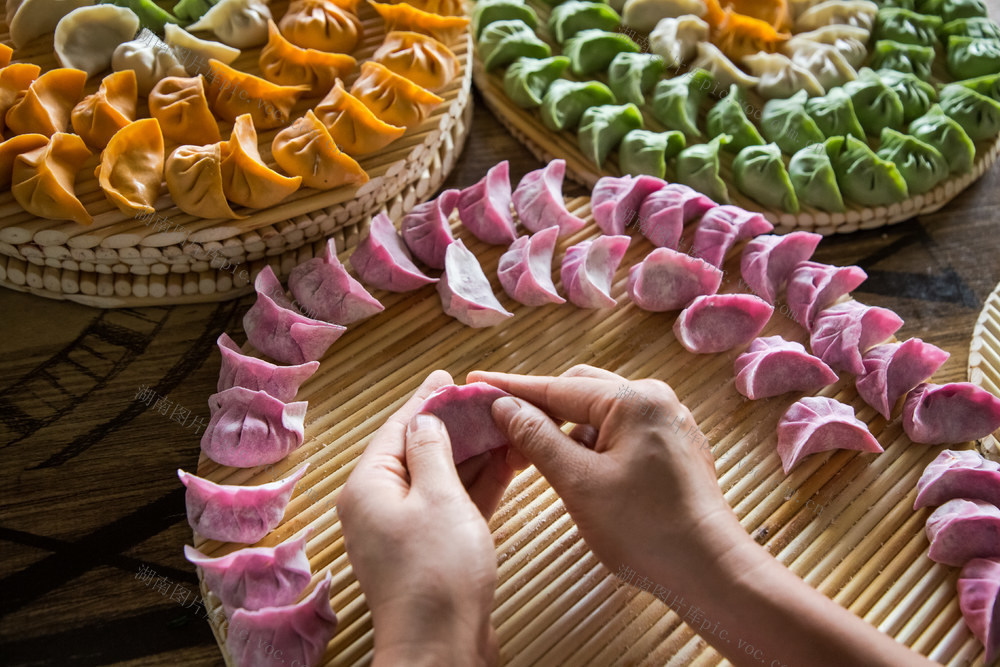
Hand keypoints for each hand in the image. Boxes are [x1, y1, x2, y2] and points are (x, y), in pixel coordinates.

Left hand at [338, 370, 506, 666]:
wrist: (442, 646)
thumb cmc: (437, 571)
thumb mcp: (438, 496)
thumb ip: (432, 450)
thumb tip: (424, 420)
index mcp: (368, 487)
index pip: (397, 429)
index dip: (425, 401)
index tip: (446, 378)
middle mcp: (380, 506)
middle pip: (419, 451)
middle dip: (455, 427)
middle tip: (484, 400)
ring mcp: (406, 531)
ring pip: (440, 479)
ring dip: (472, 455)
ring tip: (502, 426)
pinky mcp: (431, 551)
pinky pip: (452, 505)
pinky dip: (477, 486)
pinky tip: (505, 464)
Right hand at [467, 365, 750, 589]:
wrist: (710, 570)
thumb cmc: (644, 529)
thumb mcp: (578, 483)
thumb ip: (537, 438)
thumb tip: (504, 406)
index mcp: (633, 400)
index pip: (556, 387)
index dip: (511, 388)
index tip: (475, 382)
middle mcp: (655, 399)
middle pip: (580, 391)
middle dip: (540, 408)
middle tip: (502, 428)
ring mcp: (669, 421)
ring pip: (601, 412)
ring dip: (567, 429)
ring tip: (537, 456)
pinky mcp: (674, 445)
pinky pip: (621, 430)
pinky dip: (592, 443)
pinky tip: (576, 469)